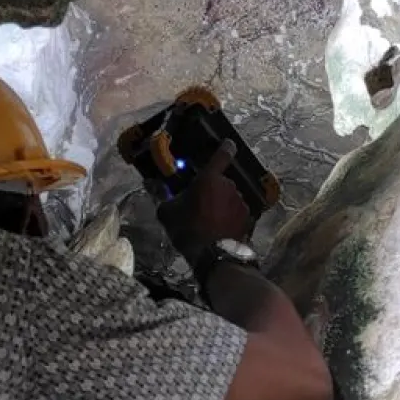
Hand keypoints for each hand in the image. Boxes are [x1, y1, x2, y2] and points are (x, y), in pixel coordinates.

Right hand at [157, 140, 252, 263]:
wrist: (213, 256)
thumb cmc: (188, 229)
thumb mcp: (167, 212)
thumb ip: (162, 196)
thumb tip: (151, 184)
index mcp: (209, 178)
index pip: (222, 155)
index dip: (225, 147)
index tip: (228, 144)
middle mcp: (229, 185)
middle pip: (222, 182)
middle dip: (214, 189)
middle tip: (202, 204)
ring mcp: (241, 201)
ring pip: (230, 197)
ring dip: (222, 204)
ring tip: (211, 220)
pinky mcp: (249, 217)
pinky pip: (237, 212)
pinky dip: (231, 217)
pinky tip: (222, 228)